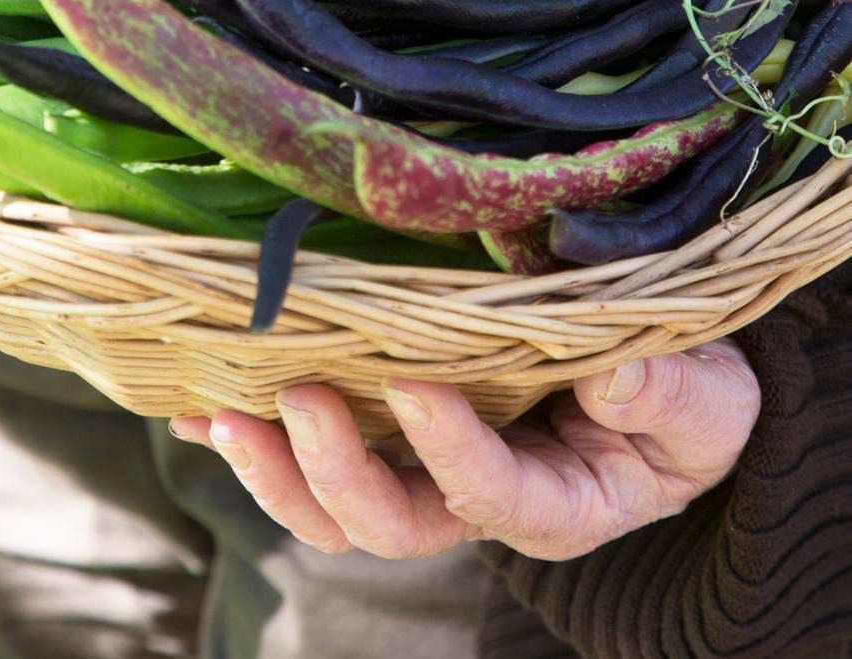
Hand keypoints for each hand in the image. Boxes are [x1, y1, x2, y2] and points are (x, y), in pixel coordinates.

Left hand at [169, 343, 758, 560]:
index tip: (417, 384)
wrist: (654, 391)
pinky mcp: (382, 433)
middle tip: (300, 398)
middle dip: (336, 470)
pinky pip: (304, 452)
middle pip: (389, 522)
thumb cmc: (680, 398)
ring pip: (333, 506)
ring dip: (274, 466)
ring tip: (223, 415)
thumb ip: (665, 396)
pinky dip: (249, 433)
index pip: (496, 494)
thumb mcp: (700, 400)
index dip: (453, 451)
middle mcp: (472, 499)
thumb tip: (611, 371)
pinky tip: (193, 407)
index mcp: (556, 500)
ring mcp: (418, 471)